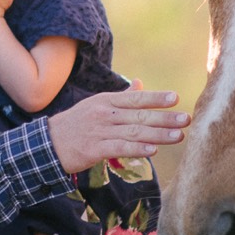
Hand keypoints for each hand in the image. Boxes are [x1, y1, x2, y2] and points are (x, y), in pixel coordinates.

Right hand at [46, 88, 189, 173]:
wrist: (47, 143)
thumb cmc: (76, 123)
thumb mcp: (96, 104)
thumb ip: (121, 96)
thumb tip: (139, 83)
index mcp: (106, 101)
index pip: (135, 98)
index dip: (156, 98)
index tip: (176, 98)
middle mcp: (104, 114)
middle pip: (139, 116)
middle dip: (165, 118)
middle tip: (186, 119)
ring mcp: (99, 132)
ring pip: (134, 133)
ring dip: (158, 135)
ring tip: (178, 135)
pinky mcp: (94, 150)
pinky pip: (119, 148)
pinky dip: (137, 150)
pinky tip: (153, 151)